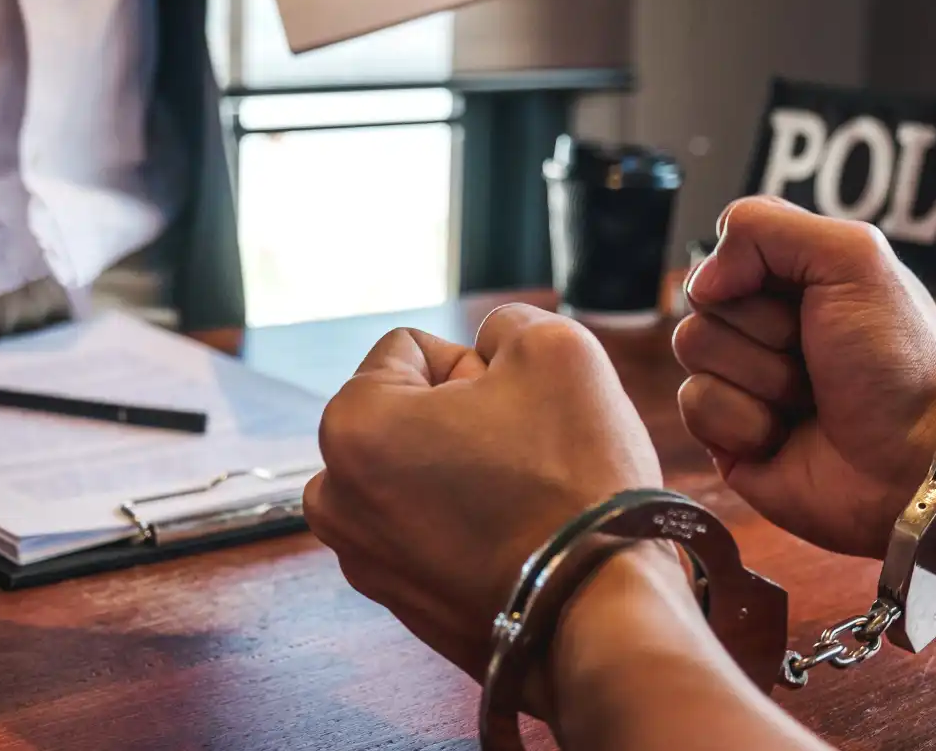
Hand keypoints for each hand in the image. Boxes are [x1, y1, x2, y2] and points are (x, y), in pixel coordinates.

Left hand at [304, 304, 664, 685]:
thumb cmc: (574, 478)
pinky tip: (517, 540)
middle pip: (408, 414)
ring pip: (421, 472)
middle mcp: (334, 496)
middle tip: (524, 455)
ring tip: (520, 500)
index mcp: (350, 425)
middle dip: (463, 420)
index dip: (477, 366)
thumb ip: (507, 324)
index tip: (516, 411)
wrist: (601, 612)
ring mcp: (363, 558)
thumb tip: (489, 346)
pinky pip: (432, 531)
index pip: (412, 349)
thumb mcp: (556, 349)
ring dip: (463, 471)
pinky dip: (468, 526)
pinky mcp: (400, 604)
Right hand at [673, 198, 935, 557]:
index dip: (753, 267)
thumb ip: (766, 227)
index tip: (805, 295)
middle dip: (765, 329)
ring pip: (693, 347)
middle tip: (816, 355)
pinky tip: (785, 436)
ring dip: (761, 376)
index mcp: (797, 278)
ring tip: (809, 399)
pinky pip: (694, 404)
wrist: (913, 462)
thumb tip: (702, 280)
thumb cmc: (896, 361)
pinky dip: (745, 421)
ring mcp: (743, 379)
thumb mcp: (854, 259)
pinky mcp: (726, 434)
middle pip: (703, 297)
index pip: (730, 244)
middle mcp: (765, 325)